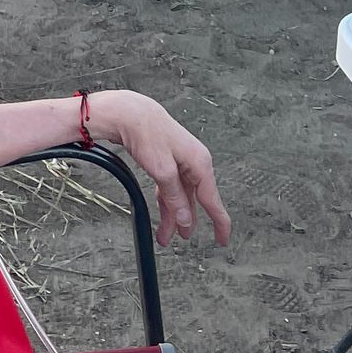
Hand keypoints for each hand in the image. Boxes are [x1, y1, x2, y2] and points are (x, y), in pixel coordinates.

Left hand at [91, 90, 230, 246]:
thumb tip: (187, 220)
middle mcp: (194, 162)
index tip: (223, 240)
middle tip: (183, 240)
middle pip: (195, 200)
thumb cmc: (147, 132)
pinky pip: (170, 187)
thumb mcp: (162, 170)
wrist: (128, 112)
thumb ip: (175, 197)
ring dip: (174, 215)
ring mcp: (180, 161)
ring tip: (166, 235)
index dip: (219, 222)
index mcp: (200, 163)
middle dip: (187, 222)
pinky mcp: (167, 160)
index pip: (213, 200)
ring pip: (180, 195)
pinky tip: (164, 214)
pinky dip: (167, 202)